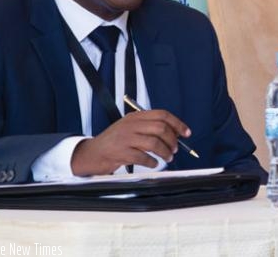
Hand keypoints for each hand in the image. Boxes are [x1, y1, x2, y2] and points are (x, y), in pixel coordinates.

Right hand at [70, 110, 190, 175]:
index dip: (177, 123)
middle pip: (160, 128)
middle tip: (175, 149)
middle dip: (172, 140)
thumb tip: (175, 134)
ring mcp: (125, 138)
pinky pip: (143, 157)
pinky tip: (154, 163)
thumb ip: (148, 128)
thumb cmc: (114, 142)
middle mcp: (130, 125)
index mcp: (135, 116)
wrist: (91, 154)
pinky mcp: (121, 153)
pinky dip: (153, 162)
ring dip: (165, 152)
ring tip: (168, 157)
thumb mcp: (130, 128)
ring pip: (154, 143)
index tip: (186, 133)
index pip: (162, 115)